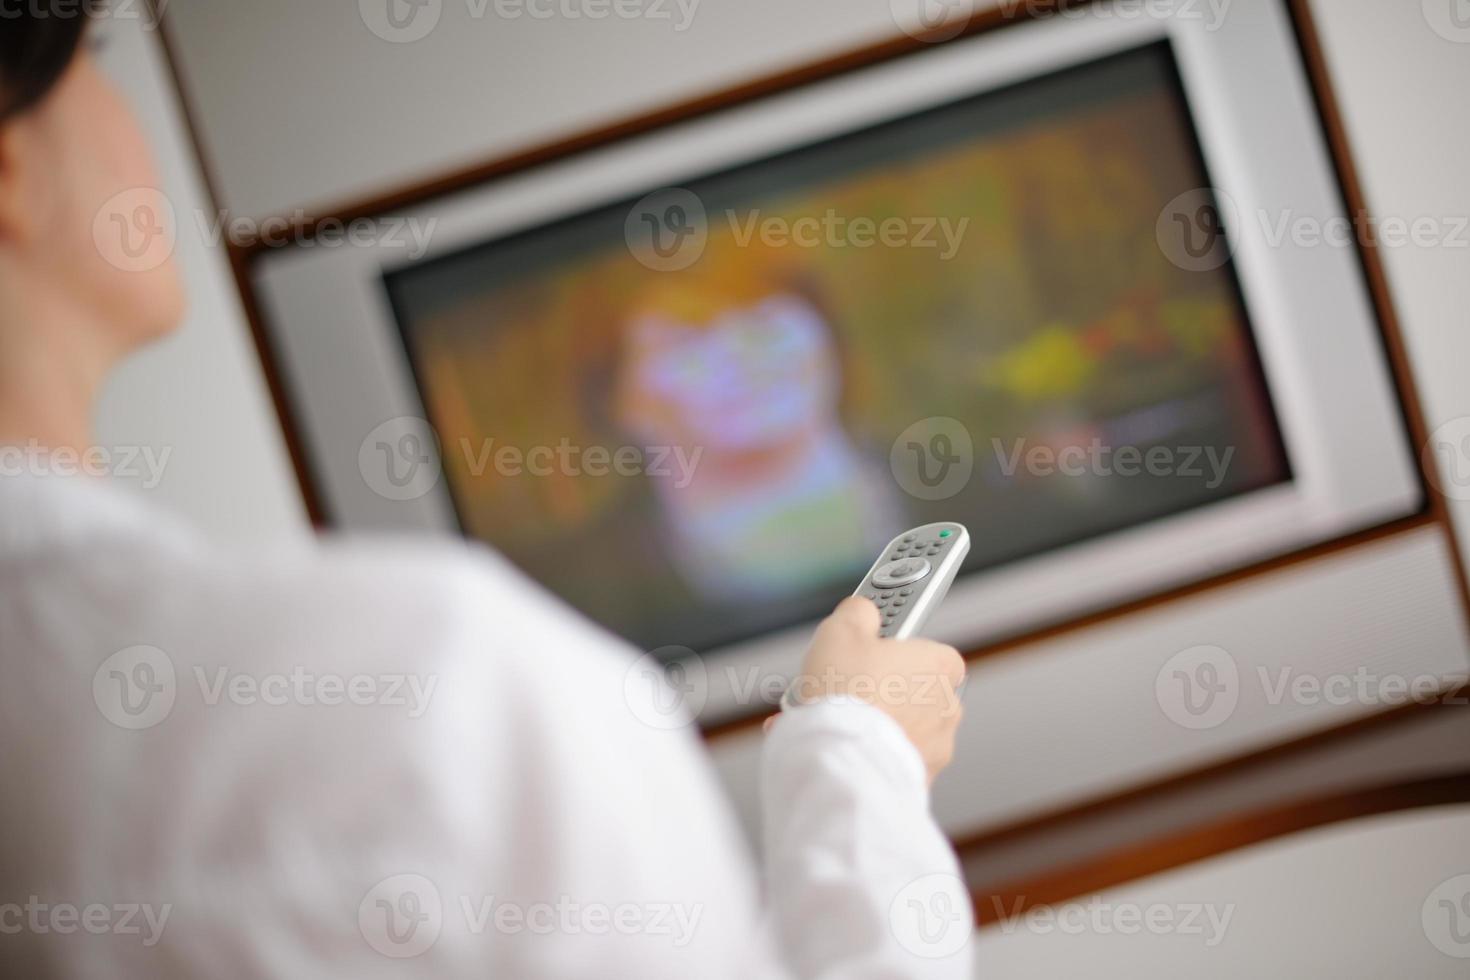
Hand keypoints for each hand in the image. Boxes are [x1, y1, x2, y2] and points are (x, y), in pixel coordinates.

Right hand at [773, 596, 966, 783]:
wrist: (843, 762)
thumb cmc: (848, 697)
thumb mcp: (841, 631)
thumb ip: (858, 612)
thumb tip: (862, 610)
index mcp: (940, 666)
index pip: (927, 648)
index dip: (893, 648)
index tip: (868, 647)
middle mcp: (947, 707)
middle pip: (911, 690)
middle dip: (880, 689)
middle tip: (844, 687)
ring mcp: (936, 747)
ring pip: (901, 729)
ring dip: (873, 724)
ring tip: (833, 723)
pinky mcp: (919, 780)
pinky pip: (891, 759)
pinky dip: (870, 754)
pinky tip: (838, 748)